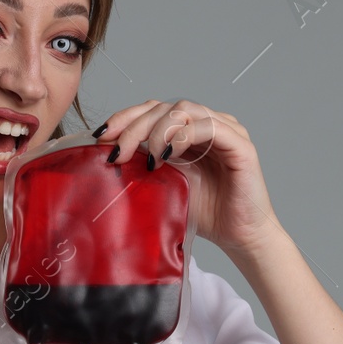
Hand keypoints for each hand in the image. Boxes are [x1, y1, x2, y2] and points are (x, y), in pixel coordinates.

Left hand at [96, 99, 282, 253]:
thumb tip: (110, 154)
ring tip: (148, 159)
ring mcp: (226, 130)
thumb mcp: (166, 184)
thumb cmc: (206, 213)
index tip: (102, 136)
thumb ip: (146, 163)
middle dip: (135, 126)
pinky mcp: (240, 145)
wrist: (238, 236)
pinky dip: (183, 137)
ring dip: (157, 131)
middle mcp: (207, 124)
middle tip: (118, 151)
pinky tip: (168, 155)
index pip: (154, 110)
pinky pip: (208, 127)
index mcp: (189, 130)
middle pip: (164, 107)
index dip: (126, 118)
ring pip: (183, 110)